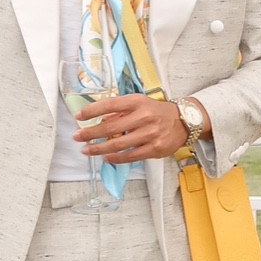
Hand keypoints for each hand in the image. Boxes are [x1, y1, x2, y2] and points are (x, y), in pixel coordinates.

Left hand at [74, 95, 208, 163]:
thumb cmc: (157, 112)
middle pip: (110, 127)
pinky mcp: (154, 149)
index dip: (92, 110)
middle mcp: (143, 117)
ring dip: (98, 148)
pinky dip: (115, 158)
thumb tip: (100, 119)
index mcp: (137, 102)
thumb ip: (120, 111)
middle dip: (90, 133)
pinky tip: (105, 157)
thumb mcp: (139, 104)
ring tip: (86, 150)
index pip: (110, 104)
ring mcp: (149, 134)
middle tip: (77, 137)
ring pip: (117, 144)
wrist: (183, 122)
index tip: (79, 116)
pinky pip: (130, 156)